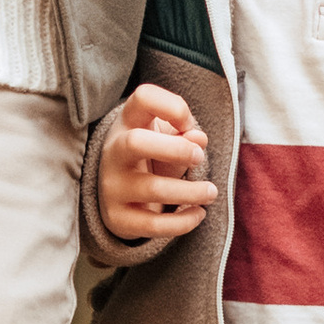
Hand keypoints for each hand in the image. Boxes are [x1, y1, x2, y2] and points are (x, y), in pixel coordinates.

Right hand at [99, 83, 215, 246]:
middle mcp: (114, 152)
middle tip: (199, 158)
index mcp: (128, 123)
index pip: (144, 98)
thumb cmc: (150, 155)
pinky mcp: (118, 218)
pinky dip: (183, 222)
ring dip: (191, 192)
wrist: (116, 193)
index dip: (173, 107)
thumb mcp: (165, 138)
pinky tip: (198, 213)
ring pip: (152, 189)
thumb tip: (199, 139)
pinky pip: (152, 225)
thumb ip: (184, 134)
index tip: (189, 125)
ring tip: (211, 192)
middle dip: (175, 149)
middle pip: (136, 143)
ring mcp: (112, 186)